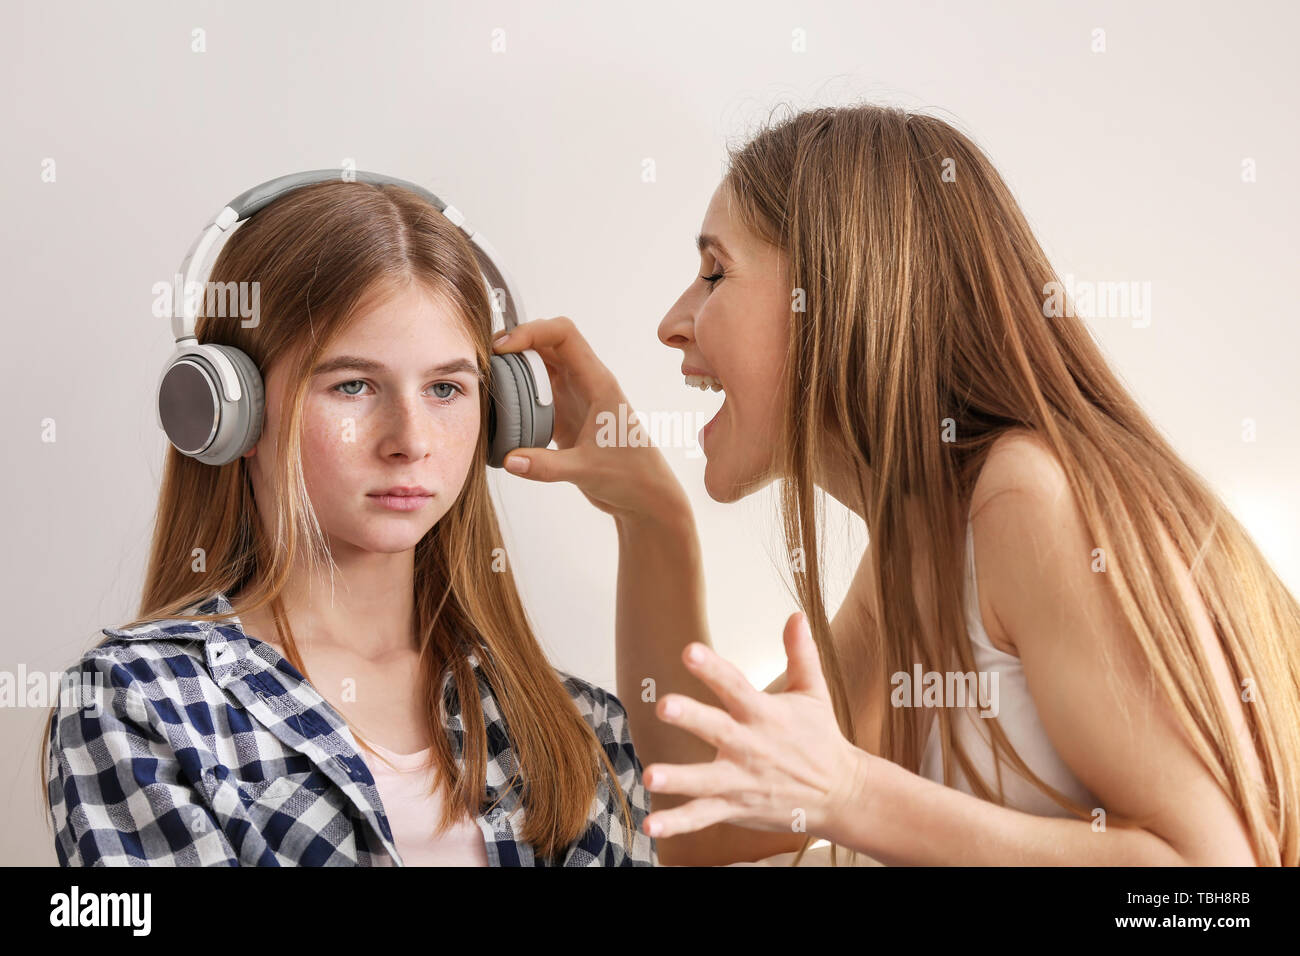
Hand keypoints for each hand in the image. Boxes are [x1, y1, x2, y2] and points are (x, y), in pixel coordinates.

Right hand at [492, 316, 686, 520]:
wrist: (645, 496)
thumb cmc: (630, 477)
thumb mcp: (587, 471)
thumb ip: (546, 466)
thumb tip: (509, 459)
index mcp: (598, 383)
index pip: (564, 335)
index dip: (531, 331)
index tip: (502, 348)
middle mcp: (586, 383)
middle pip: (547, 343)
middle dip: (516, 343)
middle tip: (485, 361)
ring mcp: (575, 398)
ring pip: (541, 366)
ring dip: (515, 367)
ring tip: (487, 379)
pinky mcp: (566, 416)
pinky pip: (538, 393)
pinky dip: (518, 393)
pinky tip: (500, 408)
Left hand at [640, 612, 868, 840]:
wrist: (841, 794)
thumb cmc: (821, 738)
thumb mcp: (813, 693)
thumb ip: (800, 653)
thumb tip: (796, 614)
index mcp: (765, 714)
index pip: (735, 686)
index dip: (712, 668)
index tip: (688, 651)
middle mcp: (751, 746)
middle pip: (717, 729)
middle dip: (691, 718)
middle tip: (664, 705)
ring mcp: (741, 780)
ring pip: (704, 780)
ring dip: (678, 779)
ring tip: (649, 776)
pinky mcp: (736, 807)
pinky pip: (702, 817)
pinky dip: (677, 823)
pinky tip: (651, 824)